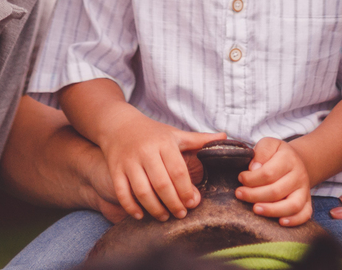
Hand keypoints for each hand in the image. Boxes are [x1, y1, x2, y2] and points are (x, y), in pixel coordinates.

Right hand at [97, 110, 223, 221]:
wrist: (119, 125)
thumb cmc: (152, 133)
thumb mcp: (175, 134)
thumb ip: (199, 140)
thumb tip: (225, 137)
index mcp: (164, 143)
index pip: (178, 171)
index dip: (186, 190)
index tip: (193, 203)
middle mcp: (146, 152)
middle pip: (161, 184)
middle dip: (173, 203)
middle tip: (181, 214)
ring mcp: (129, 162)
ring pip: (142, 191)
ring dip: (154, 208)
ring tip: (164, 217)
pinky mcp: (115, 170)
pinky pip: (122, 193)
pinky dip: (131, 207)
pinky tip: (141, 215)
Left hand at [236, 137, 312, 225]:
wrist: (295, 160)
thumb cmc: (276, 154)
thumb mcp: (268, 144)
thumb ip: (261, 152)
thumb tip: (254, 168)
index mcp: (288, 159)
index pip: (268, 173)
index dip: (251, 178)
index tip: (241, 178)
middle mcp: (299, 175)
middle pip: (277, 191)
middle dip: (254, 195)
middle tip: (239, 194)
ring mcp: (304, 190)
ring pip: (292, 205)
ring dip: (272, 210)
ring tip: (255, 209)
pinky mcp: (307, 202)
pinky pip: (305, 214)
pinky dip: (294, 220)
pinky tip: (280, 222)